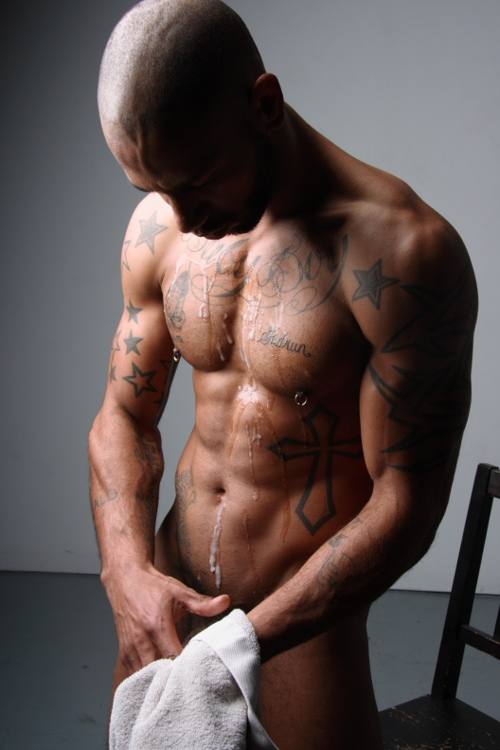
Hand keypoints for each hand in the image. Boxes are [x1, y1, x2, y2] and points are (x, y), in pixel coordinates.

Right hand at [103, 563, 230, 675]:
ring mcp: (130, 649)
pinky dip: (147, 681)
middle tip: (191, 685)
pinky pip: (135, 675)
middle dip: (173, 681)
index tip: (200, 672)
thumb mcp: (179, 591)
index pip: (173, 657)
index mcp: (157, 626)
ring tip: (176, 686)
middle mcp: (142, 640)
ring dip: (160, 683)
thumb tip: (226, 602)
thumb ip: (202, 602)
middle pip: (157, 674)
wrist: (125, 580)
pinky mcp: (124, 653)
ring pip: (145, 678)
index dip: (186, 668)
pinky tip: (160, 682)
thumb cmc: (153, 586)